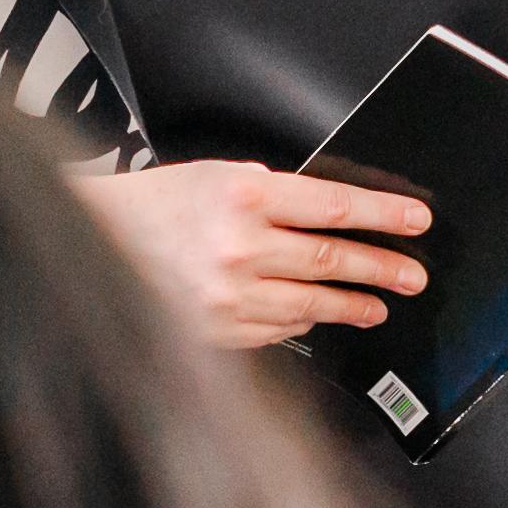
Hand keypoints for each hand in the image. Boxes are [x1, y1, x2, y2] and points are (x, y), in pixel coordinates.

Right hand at [86, 153, 423, 347]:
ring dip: (351, 305)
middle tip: (413, 276)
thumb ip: (272, 194)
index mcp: (243, 195)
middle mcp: (239, 247)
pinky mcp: (215, 331)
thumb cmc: (156, 204)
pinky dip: (299, 324)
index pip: (334, 207)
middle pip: (331, 259)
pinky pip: (275, 331)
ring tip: (377, 306)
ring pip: (310, 304)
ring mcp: (228, 296)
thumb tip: (328, 217)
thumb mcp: (217, 176)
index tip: (417, 221)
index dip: (383, 216)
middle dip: (381, 268)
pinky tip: (314, 319)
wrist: (91, 242)